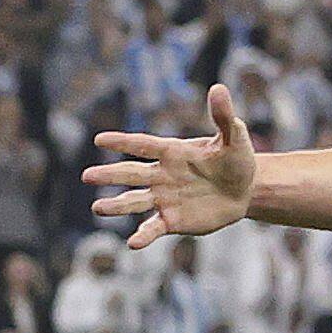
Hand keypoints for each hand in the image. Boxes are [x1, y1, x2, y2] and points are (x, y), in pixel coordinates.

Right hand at [85, 85, 257, 250]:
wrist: (245, 190)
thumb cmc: (236, 159)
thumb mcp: (234, 137)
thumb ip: (223, 116)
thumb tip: (219, 88)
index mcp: (172, 152)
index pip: (142, 145)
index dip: (122, 142)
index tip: (100, 140)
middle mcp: (162, 175)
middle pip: (131, 174)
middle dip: (110, 175)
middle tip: (87, 176)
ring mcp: (165, 198)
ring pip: (135, 201)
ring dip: (117, 206)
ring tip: (98, 209)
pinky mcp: (173, 220)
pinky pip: (154, 228)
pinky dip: (143, 235)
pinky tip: (132, 244)